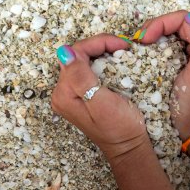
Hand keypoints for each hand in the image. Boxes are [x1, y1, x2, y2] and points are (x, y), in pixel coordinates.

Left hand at [51, 34, 151, 163]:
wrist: (127, 146)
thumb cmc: (119, 128)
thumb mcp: (101, 103)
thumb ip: (80, 78)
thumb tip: (64, 52)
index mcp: (64, 93)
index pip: (76, 53)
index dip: (99, 43)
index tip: (123, 45)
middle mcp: (63, 92)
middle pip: (77, 55)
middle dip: (101, 46)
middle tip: (124, 48)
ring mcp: (71, 94)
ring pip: (83, 60)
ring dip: (102, 53)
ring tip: (121, 54)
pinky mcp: (81, 95)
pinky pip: (88, 70)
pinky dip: (102, 62)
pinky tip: (115, 64)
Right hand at [137, 10, 189, 140]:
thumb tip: (187, 23)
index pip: (182, 20)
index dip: (160, 24)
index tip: (144, 39)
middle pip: (175, 24)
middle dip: (154, 28)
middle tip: (138, 41)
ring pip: (170, 34)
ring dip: (152, 37)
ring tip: (139, 46)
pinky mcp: (182, 63)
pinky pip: (167, 46)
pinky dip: (154, 47)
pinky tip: (145, 54)